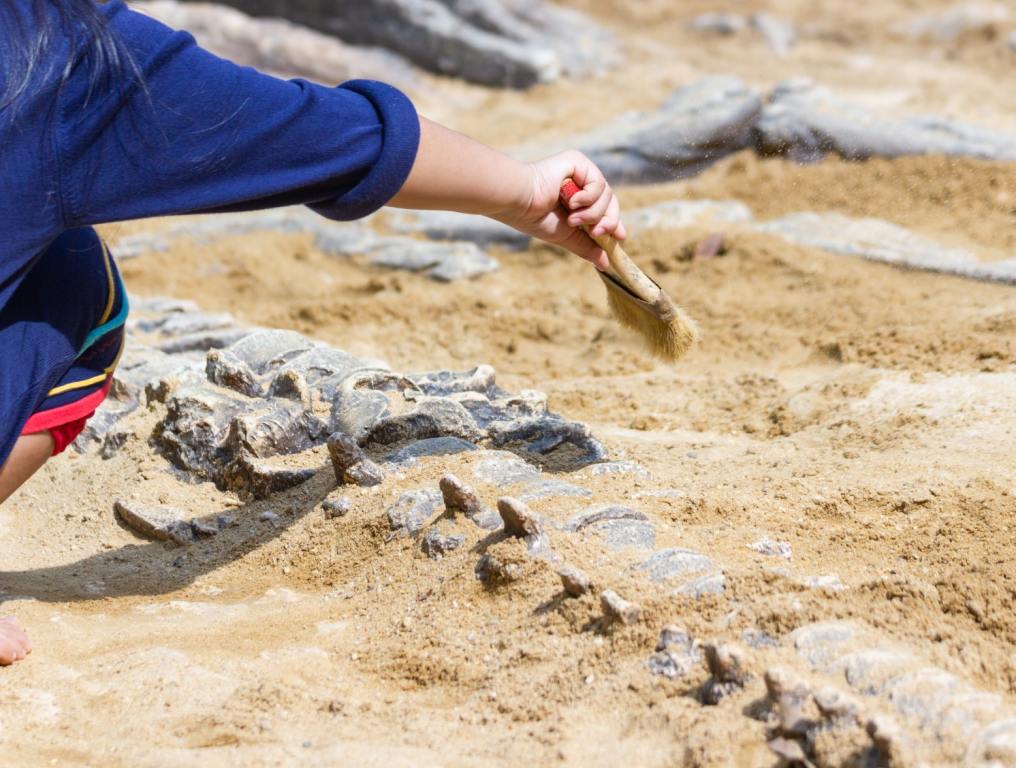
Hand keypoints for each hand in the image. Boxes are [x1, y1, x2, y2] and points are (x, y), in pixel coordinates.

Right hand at [499, 151, 625, 270]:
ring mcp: (580, 171)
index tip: (620, 237)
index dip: (614, 222)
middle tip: (598, 233)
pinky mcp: (578, 161)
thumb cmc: (536, 219)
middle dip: (608, 221)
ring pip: (606, 195)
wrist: (520, 203)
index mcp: (576, 199)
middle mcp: (580, 182)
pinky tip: (572, 203)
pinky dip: (589, 198)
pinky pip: (598, 184)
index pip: (604, 209)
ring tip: (573, 220)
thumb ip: (587, 246)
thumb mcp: (567, 236)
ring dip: (592, 213)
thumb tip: (606, 264)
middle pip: (610, 202)